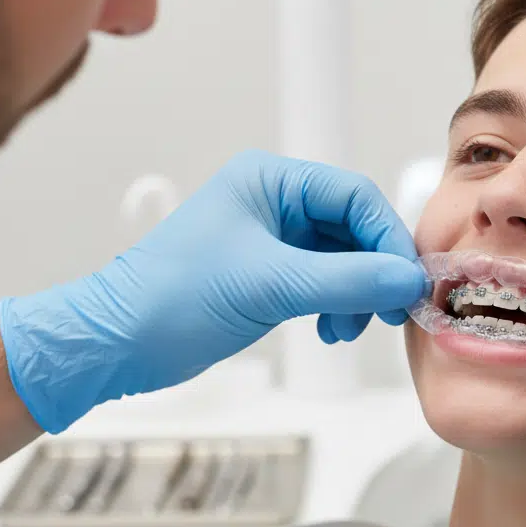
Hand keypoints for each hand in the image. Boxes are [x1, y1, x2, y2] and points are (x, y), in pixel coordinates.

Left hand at [0, 150, 425, 432]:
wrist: (117, 345)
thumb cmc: (173, 299)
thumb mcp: (270, 285)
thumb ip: (347, 280)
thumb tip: (408, 280)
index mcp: (271, 182)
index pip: (354, 196)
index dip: (387, 237)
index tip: (407, 280)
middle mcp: (276, 203)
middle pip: (355, 228)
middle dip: (374, 271)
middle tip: (391, 309)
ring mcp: (274, 239)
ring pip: (345, 259)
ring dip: (357, 294)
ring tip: (348, 328)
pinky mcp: (271, 274)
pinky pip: (326, 282)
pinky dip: (338, 306)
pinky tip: (330, 330)